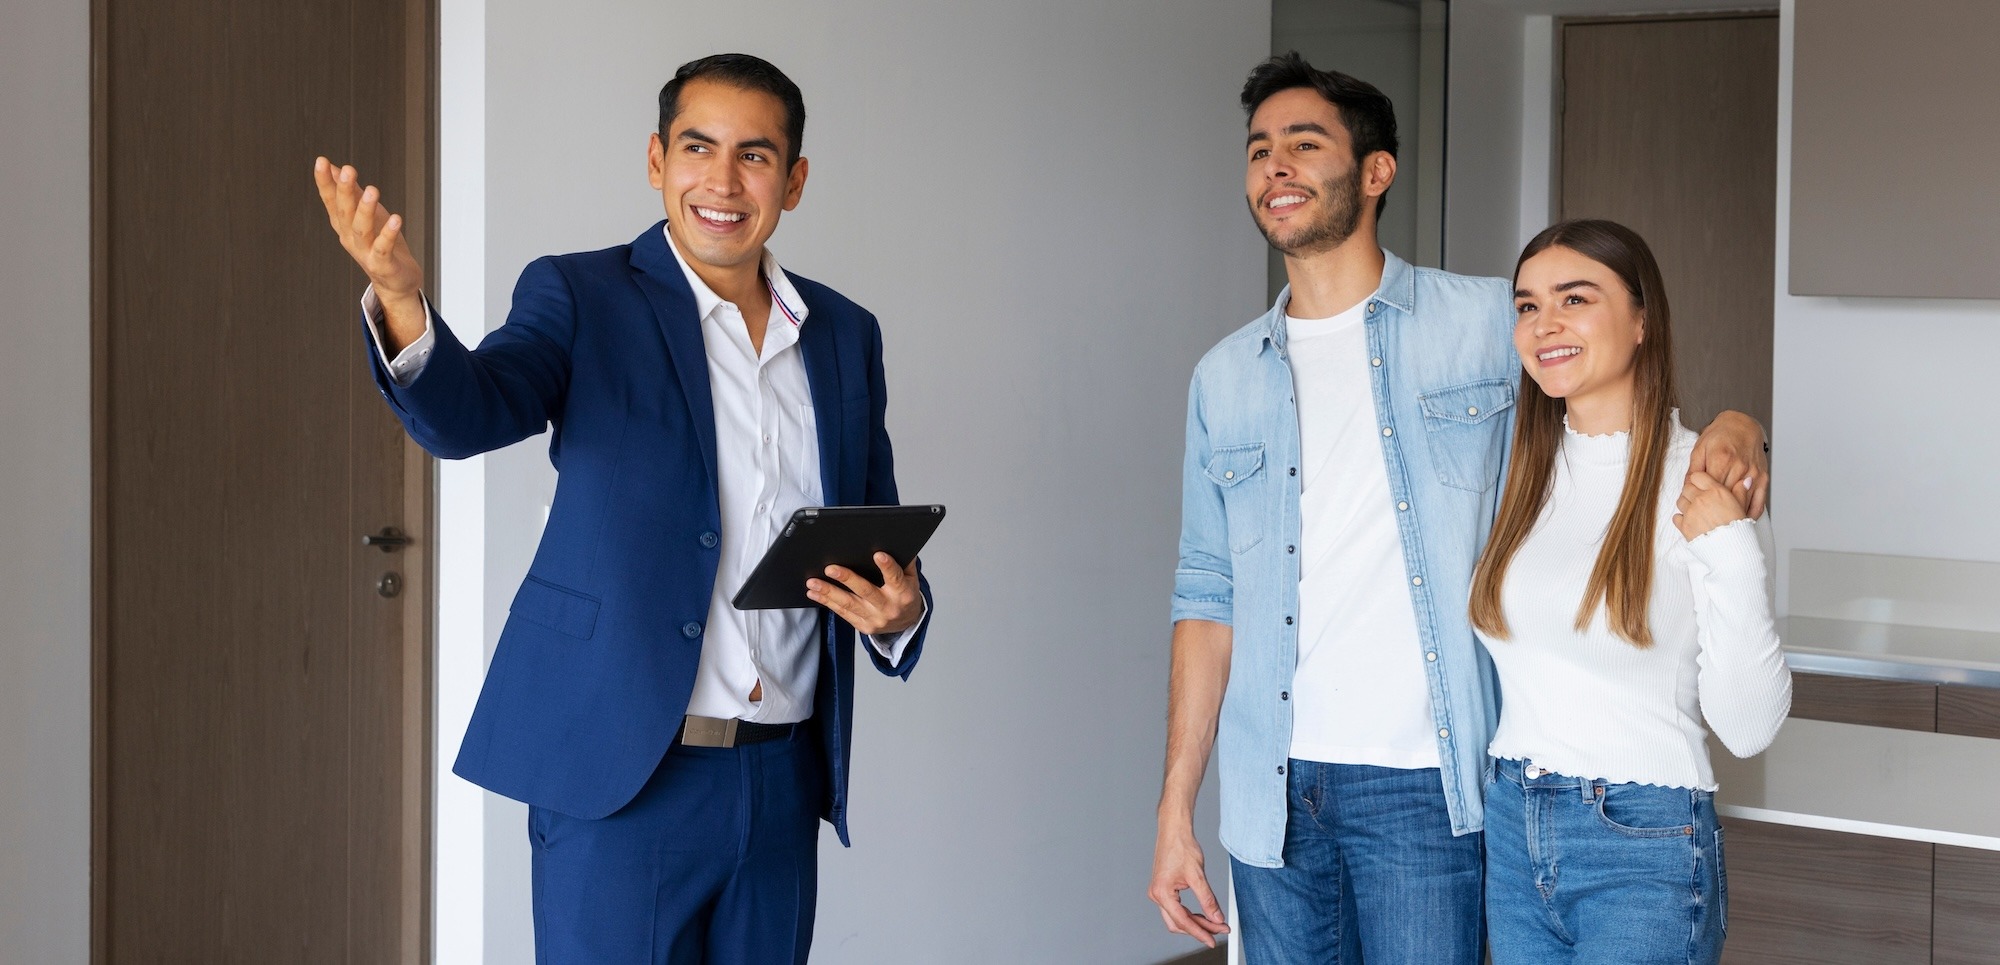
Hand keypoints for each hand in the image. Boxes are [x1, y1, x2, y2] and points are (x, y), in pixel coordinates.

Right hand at [312, 157, 425, 344]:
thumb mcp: (365, 214)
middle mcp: (350, 237)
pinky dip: (388, 234)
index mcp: (343, 224)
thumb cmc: (380, 243)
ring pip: (361, 229)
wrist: (395, 282)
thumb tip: (334, 166)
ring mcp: (365, 252)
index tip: (321, 161)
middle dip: (344, 191)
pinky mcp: (382, 264)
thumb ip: (351, 192)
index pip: (330, 200)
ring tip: (371, 190)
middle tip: (348, 170)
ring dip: (365, 210)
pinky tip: (395, 219)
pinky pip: (383, 248)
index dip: (325, 182)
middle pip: (344, 212)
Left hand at [805, 553, 921, 635]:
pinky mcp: (863, 626)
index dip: (887, 566)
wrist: (907, 623)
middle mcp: (889, 607)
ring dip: (829, 592)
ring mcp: (875, 618)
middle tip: (830, 569)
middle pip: (866, 591)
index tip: (878, 554)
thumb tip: (895, 540)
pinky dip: (827, 602)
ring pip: (849, 604)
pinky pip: (843, 613)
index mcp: (903, 593)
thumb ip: (904, 562)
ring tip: (813, 582)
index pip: (895, 578)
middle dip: (847, 579)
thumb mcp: (911, 577)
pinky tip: (815, 594)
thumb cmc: (906, 595)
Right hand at [1148, 826, 1228, 947]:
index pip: (1183, 921)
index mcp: (1162, 893)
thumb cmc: (1181, 846)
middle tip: (1218, 929)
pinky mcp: (1163, 889)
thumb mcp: (1198, 876)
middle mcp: (1157, 894)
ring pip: (1177, 917)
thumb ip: (1208, 900)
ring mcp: (1159, 892)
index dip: (1200, 932)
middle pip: (1178, 923)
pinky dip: (1189, 913)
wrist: (1174, 830)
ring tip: (1214, 922)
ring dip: (1195, 921)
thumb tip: (1216, 917)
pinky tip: (1202, 913)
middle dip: (1199, 928)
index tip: (1213, 939)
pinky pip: (1175, 908)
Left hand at [1674, 470, 1751, 539]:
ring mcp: (1691, 512)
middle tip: (1699, 499)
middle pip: (1687, 487)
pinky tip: (1691, 521)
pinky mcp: (1684, 526)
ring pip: (1680, 501)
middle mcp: (1701, 499)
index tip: (1701, 485)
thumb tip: (1745, 480)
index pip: (1697, 476)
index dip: (1698, 480)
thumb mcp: (1742, 506)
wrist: (1731, 548)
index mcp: (1715, 491)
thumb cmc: (1738, 527)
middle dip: (1691, 491)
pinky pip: (1676, 517)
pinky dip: (1681, 519)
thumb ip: (1740, 491)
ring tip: (1696, 510)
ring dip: (1686, 504)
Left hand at [1690, 410, 1768, 517]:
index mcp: (1721, 460)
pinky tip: (1741, 519)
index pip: (1709, 489)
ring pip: (1742, 502)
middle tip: (1707, 521)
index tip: (1696, 509)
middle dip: (1716, 510)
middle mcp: (1740, 467)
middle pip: (1726, 498)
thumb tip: (1685, 489)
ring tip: (1722, 525)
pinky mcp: (1763, 478)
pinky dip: (1750, 513)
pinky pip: (1759, 501)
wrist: (1743, 426)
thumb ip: (1693, 470)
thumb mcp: (1700, 449)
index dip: (1701, 502)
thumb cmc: (1720, 436)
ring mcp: (1753, 474)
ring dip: (1733, 515)